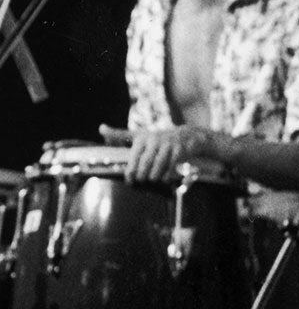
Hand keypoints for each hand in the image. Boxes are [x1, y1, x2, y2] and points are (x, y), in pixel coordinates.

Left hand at [100, 124, 219, 183]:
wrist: (187, 135)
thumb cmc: (158, 139)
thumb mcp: (140, 135)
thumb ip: (120, 135)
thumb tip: (101, 128)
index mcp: (142, 136)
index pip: (132, 151)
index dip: (130, 167)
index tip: (128, 179)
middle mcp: (154, 139)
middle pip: (145, 160)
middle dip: (140, 172)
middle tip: (137, 181)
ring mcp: (168, 144)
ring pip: (158, 163)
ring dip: (153, 174)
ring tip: (150, 180)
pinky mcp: (179, 149)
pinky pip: (172, 164)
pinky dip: (167, 174)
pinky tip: (163, 179)